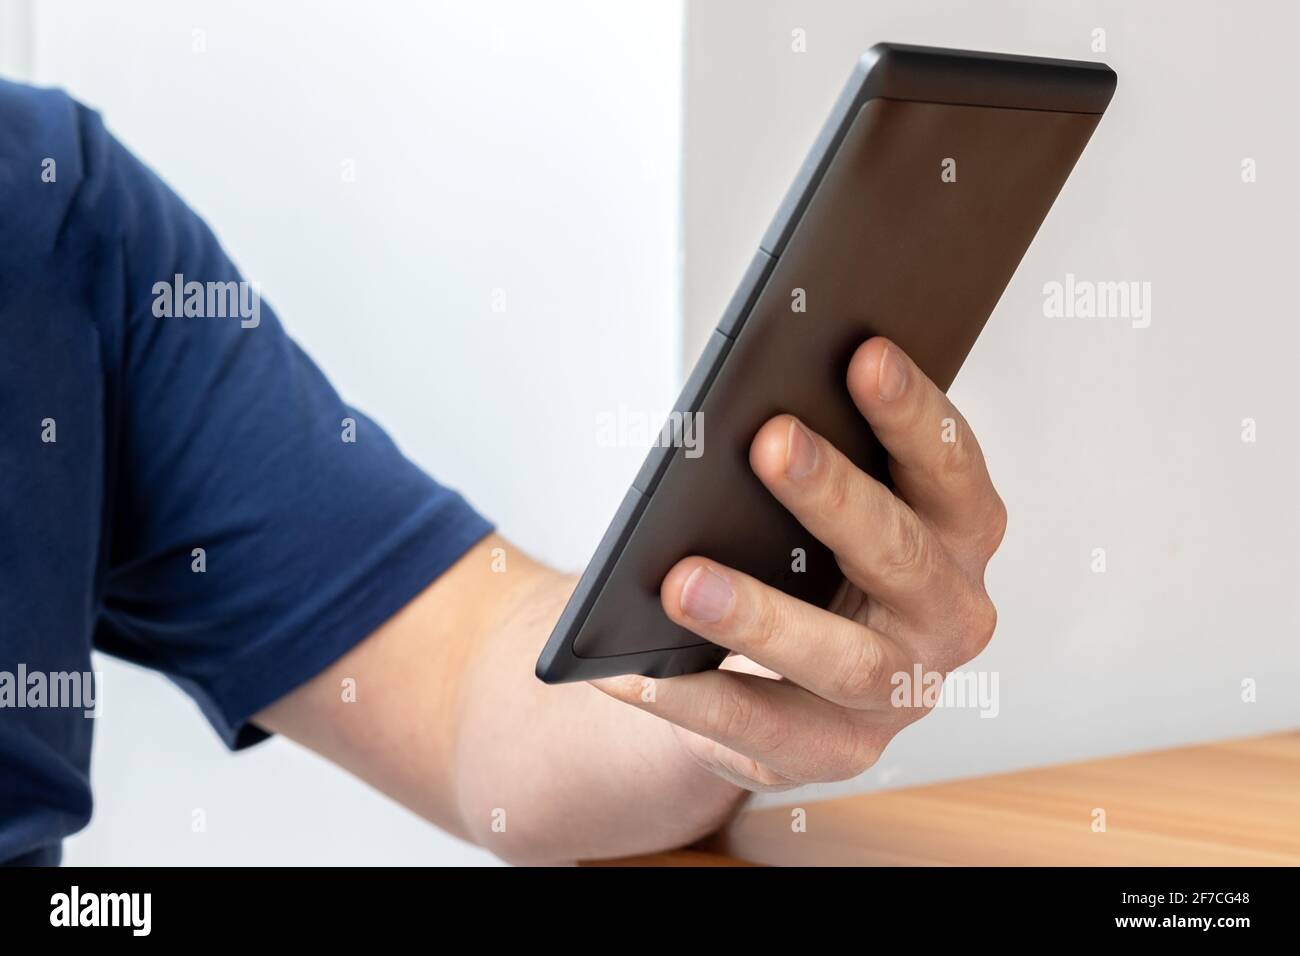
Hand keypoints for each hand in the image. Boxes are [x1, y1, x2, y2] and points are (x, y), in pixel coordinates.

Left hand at [596, 337, 1006, 790]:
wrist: (777, 672)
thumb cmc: (800, 553)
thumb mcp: (817, 503)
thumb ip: (813, 455)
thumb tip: (746, 408)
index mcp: (959, 536)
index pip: (953, 468)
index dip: (915, 413)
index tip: (864, 353)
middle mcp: (949, 617)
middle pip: (904, 556)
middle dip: (836, 496)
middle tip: (770, 440)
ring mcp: (898, 694)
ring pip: (842, 660)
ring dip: (760, 616)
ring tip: (680, 579)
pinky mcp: (836, 752)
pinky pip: (762, 729)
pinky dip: (692, 698)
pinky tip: (631, 668)